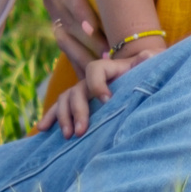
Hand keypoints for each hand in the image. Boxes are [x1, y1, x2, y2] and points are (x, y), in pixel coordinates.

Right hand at [39, 0, 104, 68]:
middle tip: (105, 52)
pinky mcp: (56, 12)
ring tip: (102, 60)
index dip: (80, 11)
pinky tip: (90, 66)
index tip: (93, 30)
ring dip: (82, 47)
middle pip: (64, 14)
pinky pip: (64, 35)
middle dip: (85, 36)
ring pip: (63, 28)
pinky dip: (77, 51)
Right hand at [40, 37, 162, 136]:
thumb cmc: (144, 76)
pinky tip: (42, 129)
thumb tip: (148, 55)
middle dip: (78, 110)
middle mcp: (91, 80)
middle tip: (82, 131)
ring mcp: (81, 92)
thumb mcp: (148, 70)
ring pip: (65, 100)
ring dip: (63, 117)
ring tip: (69, 135)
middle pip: (77, 90)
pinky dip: (49, 117)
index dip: (98, 84)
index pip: (95, 70)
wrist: (137, 82)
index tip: (107, 100)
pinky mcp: (76, 106)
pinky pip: (58, 109)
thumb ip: (147, 63)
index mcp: (107, 69)